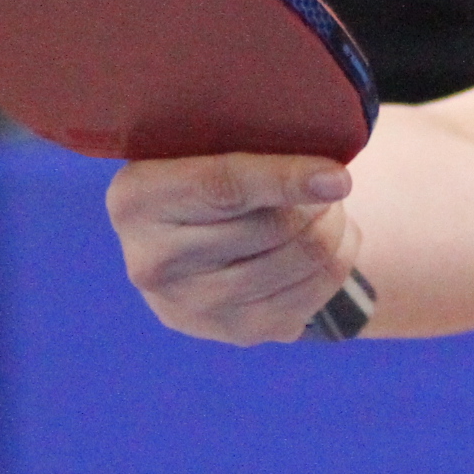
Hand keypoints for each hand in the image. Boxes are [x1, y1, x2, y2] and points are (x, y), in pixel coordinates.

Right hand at [108, 153, 360, 345]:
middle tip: (329, 179)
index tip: (338, 176)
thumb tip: (327, 173)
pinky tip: (331, 239)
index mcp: (135, 200)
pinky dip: (338, 259)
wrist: (185, 239)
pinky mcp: (237, 333)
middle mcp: (153, 263)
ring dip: (333, 227)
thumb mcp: (197, 143)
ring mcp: (193, 308)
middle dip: (318, 200)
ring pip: (301, 261)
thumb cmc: (200, 169)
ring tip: (328, 207)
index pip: (223, 188)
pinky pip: (315, 294)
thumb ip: (242, 140)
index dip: (286, 179)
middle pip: (272, 227)